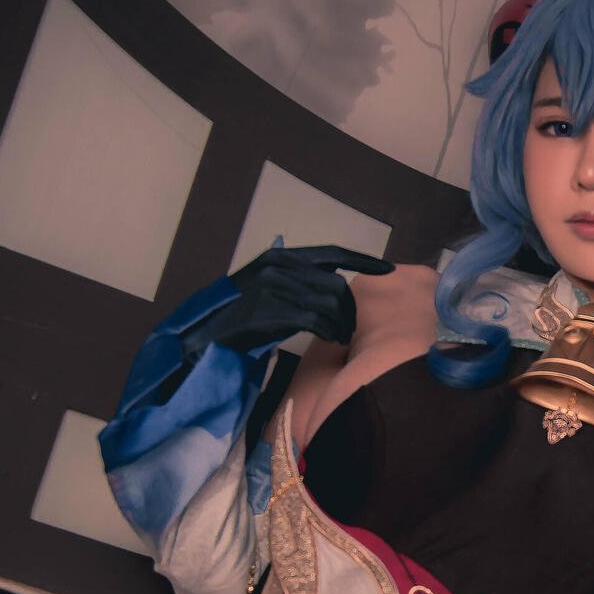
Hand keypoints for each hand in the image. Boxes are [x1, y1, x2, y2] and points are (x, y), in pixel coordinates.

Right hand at [178, 243, 394, 359]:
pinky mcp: (268, 311)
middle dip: (351, 309)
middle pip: (337, 285)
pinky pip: (314, 320)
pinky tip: (331, 339)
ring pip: (329, 304)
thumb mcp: (270, 287)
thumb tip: (337, 282)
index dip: (363, 259)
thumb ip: (299, 280)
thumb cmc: (242, 314)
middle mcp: (279, 267)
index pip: (332, 253)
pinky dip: (329, 331)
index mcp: (282, 257)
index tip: (388, 268)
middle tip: (351, 329)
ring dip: (342, 324)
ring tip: (341, 337)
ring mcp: (273, 288)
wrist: (206, 334)